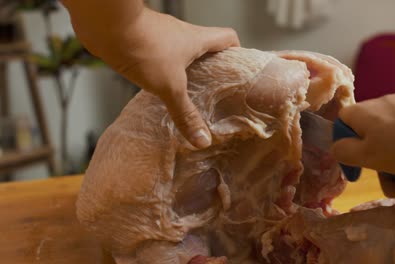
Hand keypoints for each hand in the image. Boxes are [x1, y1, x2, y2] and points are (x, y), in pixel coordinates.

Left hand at [71, 8, 239, 148]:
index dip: (237, 51)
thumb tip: (202, 139)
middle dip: (212, 67)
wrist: (107, 26)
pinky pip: (162, 55)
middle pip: (207, 47)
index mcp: (198, 39)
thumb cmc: (144, 48)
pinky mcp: (145, 40)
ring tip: (189, 93)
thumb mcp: (170, 86)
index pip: (228, 37)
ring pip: (183, 52)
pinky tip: (160, 86)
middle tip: (215, 91)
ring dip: (187, 69)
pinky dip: (165, 69)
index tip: (237, 70)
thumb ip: (185, 113)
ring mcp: (163, 36)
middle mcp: (183, 34)